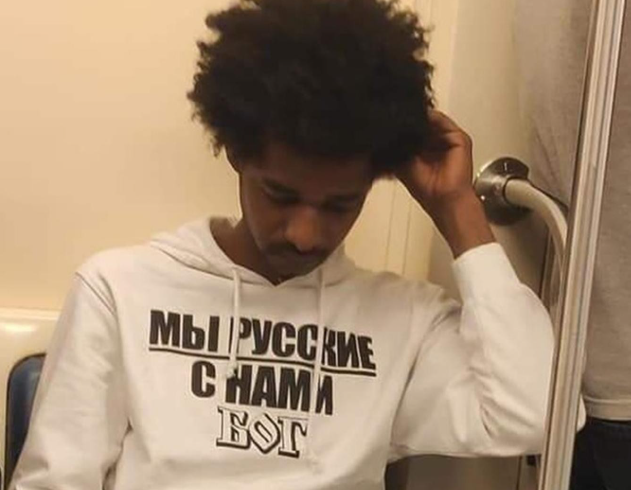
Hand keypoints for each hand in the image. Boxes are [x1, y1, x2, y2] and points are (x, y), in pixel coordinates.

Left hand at [397, 110, 494, 256]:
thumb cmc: (428, 190)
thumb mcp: (404, 165)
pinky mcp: (460, 139)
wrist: (445, 200)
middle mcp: (439, 143)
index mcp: (427, 149)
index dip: (403, 126)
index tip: (390, 121)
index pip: (415, 130)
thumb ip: (399, 148)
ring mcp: (449, 140)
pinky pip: (443, 122)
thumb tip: (387, 134)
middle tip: (396, 115)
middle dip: (411, 120)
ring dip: (419, 117)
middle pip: (425, 123)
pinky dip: (431, 118)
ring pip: (433, 120)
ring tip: (405, 117)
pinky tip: (419, 119)